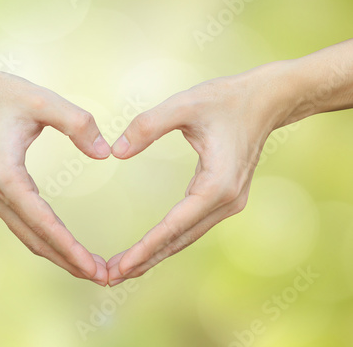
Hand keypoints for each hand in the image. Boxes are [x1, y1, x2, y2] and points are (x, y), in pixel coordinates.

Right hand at [0, 57, 110, 285]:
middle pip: (36, 240)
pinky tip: (62, 245)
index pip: (43, 223)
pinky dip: (45, 239)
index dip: (70, 248)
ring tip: (87, 268)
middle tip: (102, 277)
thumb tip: (104, 153)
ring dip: (58, 254)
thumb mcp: (41, 100)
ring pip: (28, 237)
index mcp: (6, 176)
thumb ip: (77, 124)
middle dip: (69, 261)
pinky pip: (22, 225)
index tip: (93, 268)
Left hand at [106, 61, 299, 285]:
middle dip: (144, 260)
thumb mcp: (184, 105)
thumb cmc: (227, 100)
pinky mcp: (224, 199)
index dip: (145, 248)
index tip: (120, 267)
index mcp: (217, 185)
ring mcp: (228, 203)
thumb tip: (117, 152)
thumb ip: (147, 126)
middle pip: (179, 240)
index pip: (174, 226)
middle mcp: (226, 202)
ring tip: (123, 270)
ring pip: (185, 237)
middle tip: (109, 278)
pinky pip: (191, 226)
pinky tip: (149, 248)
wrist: (267, 100)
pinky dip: (168, 240)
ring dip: (155, 254)